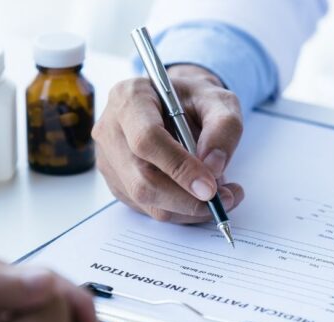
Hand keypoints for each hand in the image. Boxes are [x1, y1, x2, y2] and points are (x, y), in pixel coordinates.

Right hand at [94, 64, 245, 222]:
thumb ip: (223, 128)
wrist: (175, 103)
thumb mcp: (218, 100)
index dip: (179, 168)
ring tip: (222, 195)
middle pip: (142, 180)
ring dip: (188, 208)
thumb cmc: (194, 98)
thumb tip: (214, 168)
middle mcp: (111, 130)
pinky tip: (200, 196)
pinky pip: (148, 207)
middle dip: (186, 199)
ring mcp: (109, 159)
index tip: (210, 187)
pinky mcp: (117, 182)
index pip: (146, 140)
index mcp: (130, 98)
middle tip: (224, 199)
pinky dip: (181, 210)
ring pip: (146, 200)